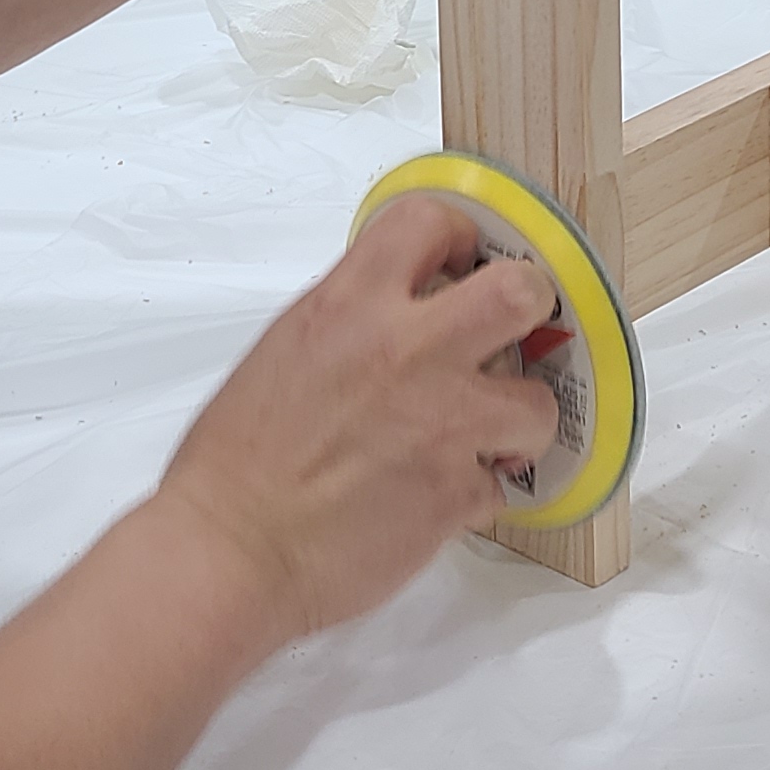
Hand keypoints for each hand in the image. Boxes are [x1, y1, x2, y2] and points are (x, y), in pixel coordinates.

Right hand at [154, 194, 563, 646]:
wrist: (231, 549)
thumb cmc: (234, 460)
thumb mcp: (286, 351)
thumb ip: (349, 322)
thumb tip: (392, 319)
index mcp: (350, 304)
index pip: (430, 220)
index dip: (457, 237)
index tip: (458, 262)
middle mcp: (408, 351)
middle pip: (520, 291)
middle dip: (528, 309)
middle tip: (511, 332)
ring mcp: (443, 423)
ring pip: (538, 402)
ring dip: (517, 421)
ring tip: (486, 437)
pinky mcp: (457, 493)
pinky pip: (500, 485)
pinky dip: (476, 493)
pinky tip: (439, 497)